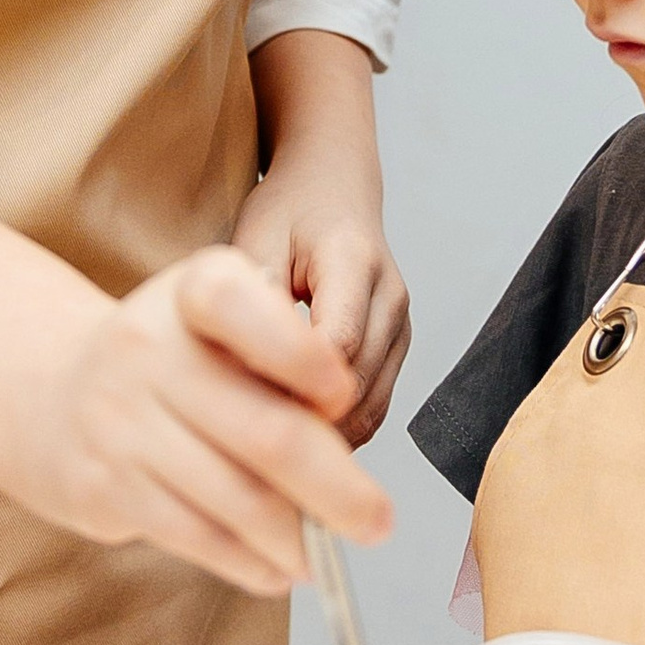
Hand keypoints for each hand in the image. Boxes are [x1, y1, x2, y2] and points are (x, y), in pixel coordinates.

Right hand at [22, 246, 394, 598]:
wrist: (53, 394)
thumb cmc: (171, 362)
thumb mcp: (222, 327)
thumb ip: (283, 366)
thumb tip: (346, 450)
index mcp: (192, 292)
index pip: (242, 307)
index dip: (303, 356)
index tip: (344, 397)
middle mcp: (147, 348)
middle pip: (265, 432)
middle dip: (337, 489)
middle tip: (378, 522)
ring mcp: (119, 420)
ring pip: (236, 498)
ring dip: (296, 539)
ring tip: (326, 553)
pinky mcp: (104, 485)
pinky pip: (197, 536)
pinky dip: (249, 561)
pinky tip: (275, 567)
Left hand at [236, 31, 411, 442]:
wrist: (334, 188)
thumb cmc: (288, 210)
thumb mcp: (257, 235)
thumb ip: (255, 292)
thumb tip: (243, 358)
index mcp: (355, 261)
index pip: (338, 342)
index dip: (295, 388)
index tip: (245, 415)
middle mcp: (391, 298)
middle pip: (358, 385)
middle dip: (304, 422)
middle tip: (244, 453)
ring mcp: (401, 328)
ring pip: (372, 406)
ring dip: (323, 435)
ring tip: (266, 456)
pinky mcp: (396, 350)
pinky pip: (374, 407)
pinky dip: (337, 429)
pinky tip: (292, 439)